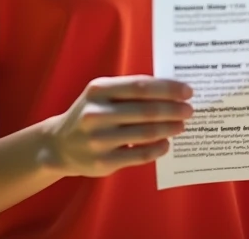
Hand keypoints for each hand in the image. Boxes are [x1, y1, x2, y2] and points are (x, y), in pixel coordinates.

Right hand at [44, 76, 192, 177]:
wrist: (59, 145)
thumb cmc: (90, 114)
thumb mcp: (101, 95)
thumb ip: (129, 91)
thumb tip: (171, 91)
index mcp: (98, 90)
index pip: (140, 86)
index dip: (168, 88)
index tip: (187, 91)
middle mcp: (96, 113)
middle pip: (146, 110)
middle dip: (173, 109)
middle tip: (190, 110)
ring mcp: (99, 139)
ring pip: (146, 133)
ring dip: (169, 128)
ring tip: (182, 125)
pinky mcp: (103, 162)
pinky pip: (140, 155)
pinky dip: (158, 148)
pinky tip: (166, 144)